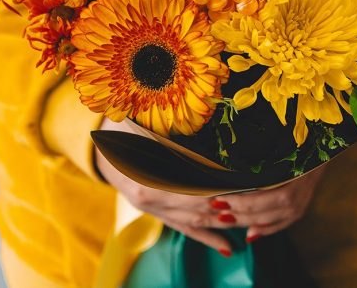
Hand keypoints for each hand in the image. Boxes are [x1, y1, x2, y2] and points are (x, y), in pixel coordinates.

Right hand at [95, 117, 325, 253]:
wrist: (100, 144)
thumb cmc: (126, 124)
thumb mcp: (143, 118)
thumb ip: (169, 122)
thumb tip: (202, 111)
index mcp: (147, 168)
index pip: (191, 181)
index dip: (218, 183)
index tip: (243, 181)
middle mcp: (149, 193)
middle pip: (195, 203)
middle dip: (226, 204)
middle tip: (256, 202)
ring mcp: (151, 207)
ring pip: (191, 221)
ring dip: (221, 224)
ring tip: (249, 225)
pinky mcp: (154, 213)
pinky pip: (182, 229)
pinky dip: (205, 237)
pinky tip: (228, 245)